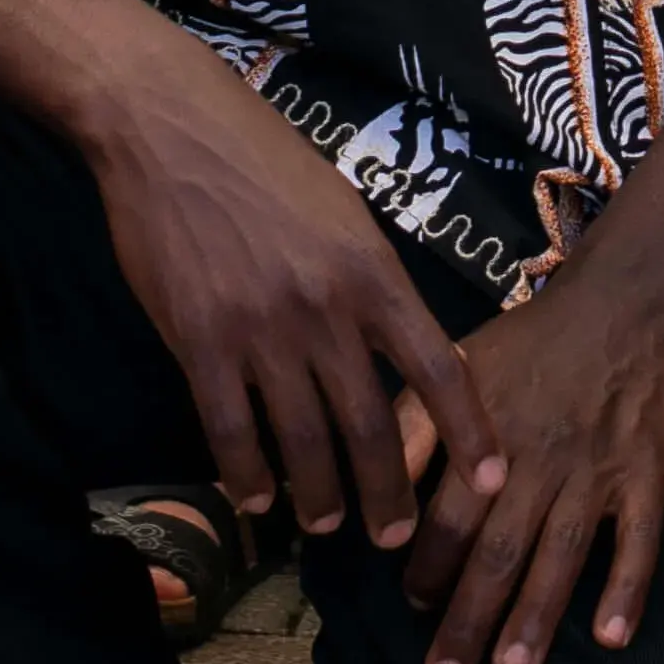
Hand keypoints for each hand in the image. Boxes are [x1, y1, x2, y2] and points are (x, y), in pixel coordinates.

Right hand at [75, 45, 492, 557]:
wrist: (171, 124)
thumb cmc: (264, 159)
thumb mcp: (344, 211)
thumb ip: (373, 282)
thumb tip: (405, 349)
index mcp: (373, 271)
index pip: (439, 368)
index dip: (470, 434)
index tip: (492, 484)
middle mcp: (327, 308)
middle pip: (372, 425)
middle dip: (389, 493)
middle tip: (395, 540)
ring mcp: (260, 328)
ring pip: (304, 440)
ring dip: (320, 496)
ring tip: (326, 522)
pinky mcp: (199, 340)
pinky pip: (231, 429)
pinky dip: (246, 475)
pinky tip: (254, 501)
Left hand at [403, 258, 663, 663]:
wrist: (632, 299)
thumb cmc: (537, 339)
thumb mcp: (459, 362)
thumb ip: (414, 422)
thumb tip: (374, 486)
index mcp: (488, 436)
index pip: (448, 514)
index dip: (426, 565)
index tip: (412, 608)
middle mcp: (539, 460)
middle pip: (498, 549)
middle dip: (469, 618)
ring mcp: (597, 471)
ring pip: (561, 555)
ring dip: (536, 616)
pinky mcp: (649, 476)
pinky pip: (640, 541)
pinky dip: (627, 588)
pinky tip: (611, 635)